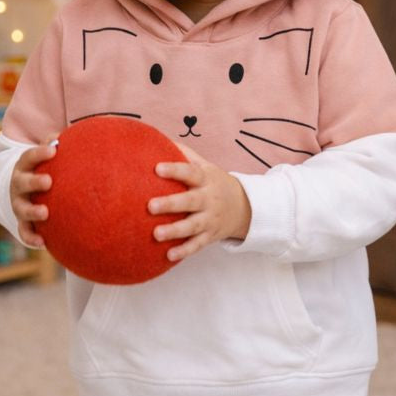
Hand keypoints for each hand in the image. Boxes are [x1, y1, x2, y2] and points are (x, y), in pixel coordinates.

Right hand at [10, 142, 55, 248]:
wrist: (23, 190)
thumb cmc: (41, 168)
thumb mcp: (44, 156)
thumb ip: (53, 146)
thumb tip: (64, 136)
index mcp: (24, 166)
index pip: (29, 157)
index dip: (39, 153)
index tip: (53, 150)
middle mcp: (18, 184)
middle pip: (22, 182)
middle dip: (33, 182)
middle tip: (48, 181)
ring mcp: (18, 203)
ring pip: (21, 209)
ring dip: (32, 211)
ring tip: (44, 213)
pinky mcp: (22, 221)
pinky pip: (24, 231)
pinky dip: (30, 237)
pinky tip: (43, 243)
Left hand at [148, 144, 251, 261]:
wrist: (245, 207)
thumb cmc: (214, 183)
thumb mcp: (206, 166)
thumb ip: (184, 154)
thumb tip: (157, 138)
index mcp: (206, 179)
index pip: (190, 172)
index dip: (174, 169)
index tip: (156, 168)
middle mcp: (209, 199)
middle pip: (190, 201)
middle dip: (171, 204)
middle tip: (149, 206)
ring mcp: (211, 219)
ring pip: (193, 226)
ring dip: (175, 231)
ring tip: (156, 234)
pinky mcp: (210, 236)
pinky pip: (197, 245)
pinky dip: (185, 251)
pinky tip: (168, 256)